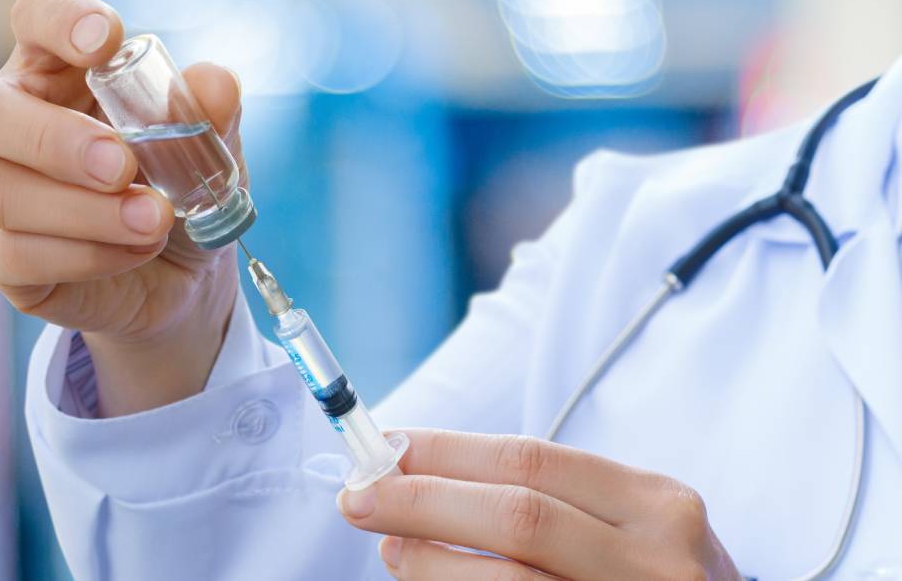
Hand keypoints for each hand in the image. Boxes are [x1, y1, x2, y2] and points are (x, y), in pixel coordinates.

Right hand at [0, 0, 245, 414]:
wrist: (181, 275)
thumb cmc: (177, 188)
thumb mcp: (209, 150)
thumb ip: (211, 115)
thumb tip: (215, 86)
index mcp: (57, 68)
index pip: (34, 16)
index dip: (59, 20)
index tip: (105, 42)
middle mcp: (6, 120)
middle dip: (52, 139)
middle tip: (122, 166)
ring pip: (2, 192)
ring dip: (88, 212)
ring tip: (155, 220)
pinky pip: (18, 255)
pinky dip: (87, 255)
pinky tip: (135, 251)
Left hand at [337, 430, 740, 579]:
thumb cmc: (649, 573)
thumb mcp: (625, 522)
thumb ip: (543, 495)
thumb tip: (414, 472)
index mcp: (657, 505)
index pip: (533, 460)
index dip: (447, 451)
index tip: (385, 446)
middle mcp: (657, 561)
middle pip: (518, 518)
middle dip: (423, 501)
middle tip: (358, 496)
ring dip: (429, 562)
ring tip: (389, 547)